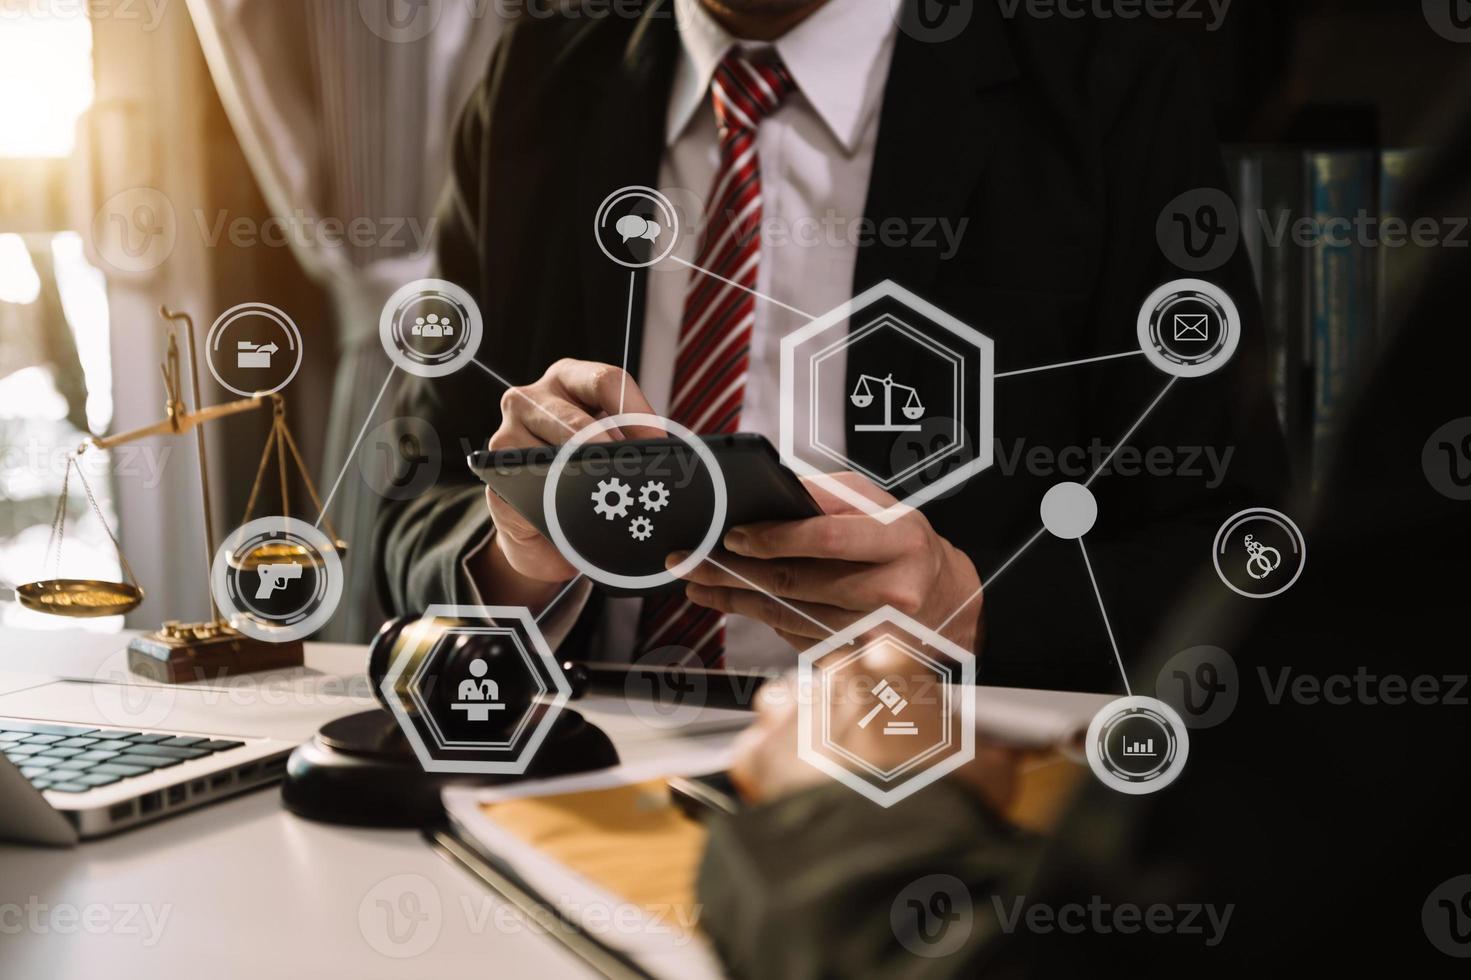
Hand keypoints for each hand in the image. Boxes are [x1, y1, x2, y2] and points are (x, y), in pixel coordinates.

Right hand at [476, 359, 662, 601]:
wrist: (541, 527)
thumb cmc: (580, 475)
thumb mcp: (609, 447)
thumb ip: (631, 438)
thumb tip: (665, 449)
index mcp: (567, 379)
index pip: (607, 380)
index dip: (638, 413)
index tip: (661, 445)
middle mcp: (530, 398)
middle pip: (577, 419)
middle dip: (612, 452)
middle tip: (637, 476)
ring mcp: (506, 434)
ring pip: (554, 455)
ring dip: (586, 479)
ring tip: (612, 496)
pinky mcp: (494, 473)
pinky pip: (530, 486)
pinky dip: (559, 501)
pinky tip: (576, 514)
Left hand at [671, 471, 983, 652]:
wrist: (948, 600)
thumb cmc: (905, 544)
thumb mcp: (878, 506)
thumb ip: (825, 498)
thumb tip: (763, 500)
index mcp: (899, 539)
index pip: (826, 539)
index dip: (773, 539)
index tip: (732, 536)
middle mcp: (893, 590)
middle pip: (798, 583)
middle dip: (735, 572)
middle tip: (693, 562)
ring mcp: (877, 632)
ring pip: (791, 616)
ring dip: (738, 601)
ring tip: (701, 584)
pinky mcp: (862, 659)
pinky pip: (799, 638)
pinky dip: (764, 619)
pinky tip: (735, 604)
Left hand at [730, 658, 1021, 812]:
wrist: (886, 854)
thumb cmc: (941, 805)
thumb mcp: (989, 770)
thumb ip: (989, 747)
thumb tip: (1002, 749)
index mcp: (897, 669)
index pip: (888, 655)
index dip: (895, 687)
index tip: (902, 712)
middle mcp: (840, 680)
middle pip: (836, 678)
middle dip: (848, 706)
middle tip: (868, 749)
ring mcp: (797, 712)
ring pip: (788, 702)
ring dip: (801, 725)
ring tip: (822, 766)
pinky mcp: (762, 752)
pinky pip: (757, 749)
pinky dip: (768, 769)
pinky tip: (791, 793)